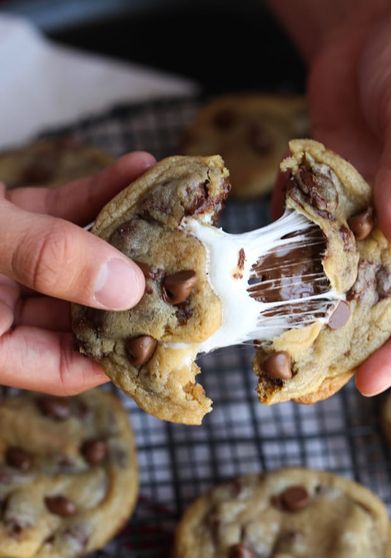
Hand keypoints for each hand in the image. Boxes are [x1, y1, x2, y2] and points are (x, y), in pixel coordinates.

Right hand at [0, 151, 154, 394]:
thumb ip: (44, 260)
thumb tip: (125, 287)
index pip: (67, 368)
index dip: (122, 352)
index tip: (174, 326)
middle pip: (84, 309)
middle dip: (137, 282)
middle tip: (188, 261)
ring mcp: (3, 266)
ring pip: (78, 257)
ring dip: (126, 230)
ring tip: (176, 209)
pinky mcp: (3, 224)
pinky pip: (57, 214)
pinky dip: (94, 195)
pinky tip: (135, 171)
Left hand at [269, 0, 390, 393]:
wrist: (379, 25)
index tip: (373, 377)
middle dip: (355, 342)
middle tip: (309, 380)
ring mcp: (383, 223)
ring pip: (353, 284)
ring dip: (318, 315)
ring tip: (279, 353)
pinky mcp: (342, 209)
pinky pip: (320, 248)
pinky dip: (296, 267)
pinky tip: (264, 290)